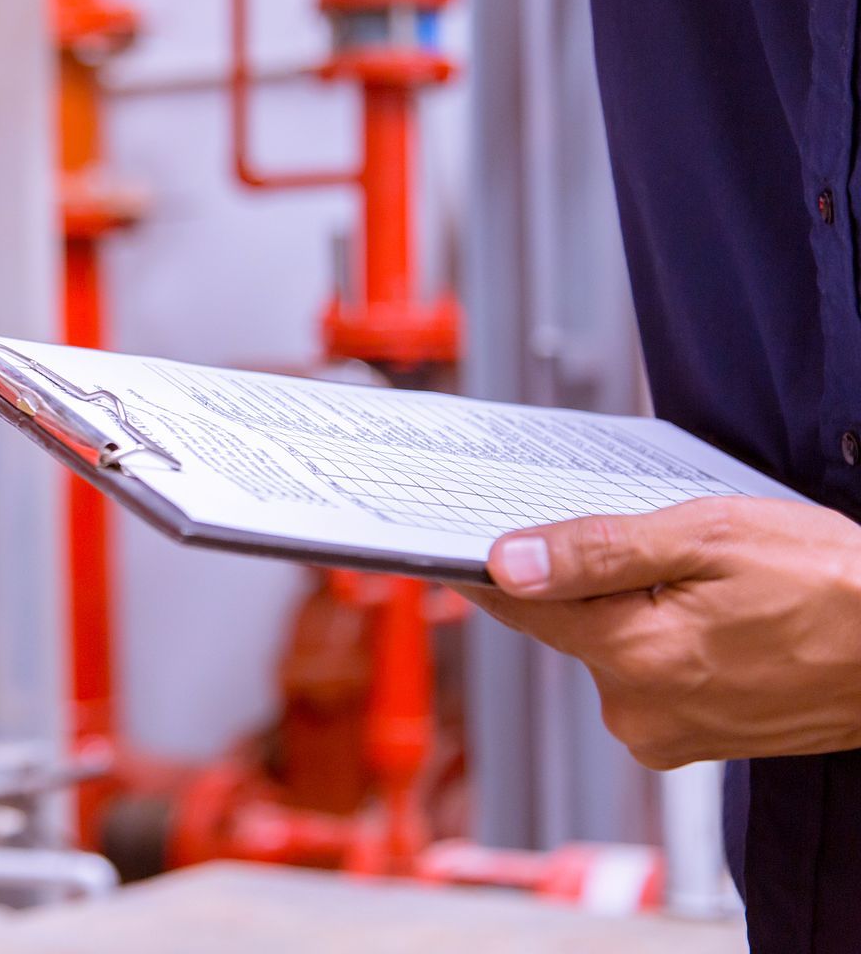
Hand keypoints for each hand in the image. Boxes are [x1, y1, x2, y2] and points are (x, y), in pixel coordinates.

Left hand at [469, 496, 860, 768]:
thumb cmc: (838, 586)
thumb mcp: (711, 537)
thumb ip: (598, 551)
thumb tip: (507, 561)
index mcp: (634, 657)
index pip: (522, 605)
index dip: (489, 564)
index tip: (453, 537)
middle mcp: (638, 711)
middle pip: (568, 623)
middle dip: (586, 577)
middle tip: (637, 536)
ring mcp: (668, 734)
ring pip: (611, 646)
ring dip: (632, 607)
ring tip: (700, 578)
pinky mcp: (694, 740)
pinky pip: (650, 673)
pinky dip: (664, 637)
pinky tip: (711, 612)